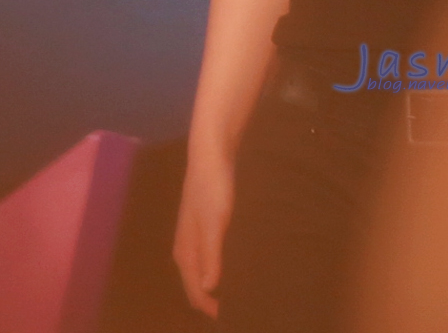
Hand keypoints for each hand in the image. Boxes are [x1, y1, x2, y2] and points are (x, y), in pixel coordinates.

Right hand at [173, 146, 235, 318]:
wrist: (211, 153)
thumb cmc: (213, 188)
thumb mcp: (215, 222)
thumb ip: (211, 255)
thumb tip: (209, 289)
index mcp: (185, 252)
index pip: (195, 291)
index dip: (211, 307)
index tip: (233, 315)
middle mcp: (186, 248)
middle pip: (196, 284)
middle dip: (212, 300)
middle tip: (239, 306)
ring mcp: (194, 235)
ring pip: (203, 269)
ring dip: (216, 283)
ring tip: (239, 291)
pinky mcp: (205, 223)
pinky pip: (210, 255)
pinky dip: (219, 266)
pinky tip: (236, 263)